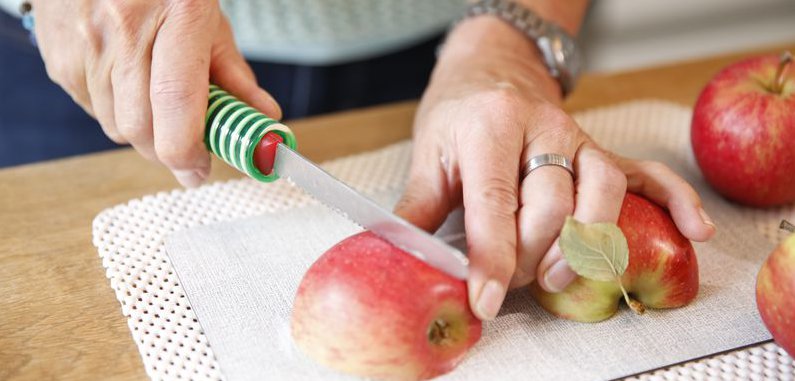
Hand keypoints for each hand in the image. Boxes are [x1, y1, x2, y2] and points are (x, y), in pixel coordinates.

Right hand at [32, 0, 280, 185]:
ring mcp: (84, 42)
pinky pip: (91, 108)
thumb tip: (262, 119)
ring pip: (115, 126)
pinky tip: (129, 82)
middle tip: (190, 146)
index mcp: (178, 13)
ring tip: (159, 98)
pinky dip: (116, 111)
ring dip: (144, 131)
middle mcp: (124, 28)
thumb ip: (235, 73)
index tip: (200, 169)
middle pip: (141, 127)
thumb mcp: (209, 17)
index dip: (189, 150)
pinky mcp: (58, 54)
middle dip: (168, 150)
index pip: (177, 102)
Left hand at [394, 18, 715, 320]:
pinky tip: (694, 228)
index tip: (486, 299)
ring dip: (585, 244)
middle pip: (553, 204)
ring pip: (603, 191)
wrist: (493, 68)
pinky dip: (675, 199)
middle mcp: (543, 129)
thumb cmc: (459, 113)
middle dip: (532, 257)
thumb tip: (405, 259)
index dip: (492, 258)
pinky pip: (648, 171)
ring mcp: (580, 137)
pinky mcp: (602, 148)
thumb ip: (419, 209)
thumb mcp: (430, 153)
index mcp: (491, 128)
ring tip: (559, 276)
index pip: (495, 203)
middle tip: (512, 281)